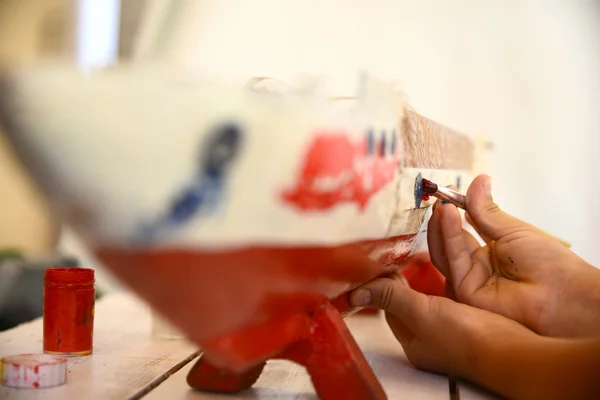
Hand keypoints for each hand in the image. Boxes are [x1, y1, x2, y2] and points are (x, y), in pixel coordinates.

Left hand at [349, 277, 599, 399]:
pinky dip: (447, 279)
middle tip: (401, 253)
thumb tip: (358, 293)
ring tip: (423, 253)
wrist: (516, 353)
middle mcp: (430, 337)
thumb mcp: (424, 314)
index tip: (384, 261)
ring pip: (430, 296)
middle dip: (404, 277)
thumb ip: (393, 299)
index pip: (390, 307)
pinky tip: (450, 266)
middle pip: (409, 300)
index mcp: (414, 341)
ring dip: (426, 275)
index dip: (385, 283)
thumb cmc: (470, 340)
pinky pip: (451, 295)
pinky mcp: (471, 321)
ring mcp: (451, 330)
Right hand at [428, 174, 599, 336]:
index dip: (458, 209)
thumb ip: (487, 211)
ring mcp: (471, 278)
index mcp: (495, 250)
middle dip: (444, 217)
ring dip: (442, 225)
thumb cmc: (547, 263)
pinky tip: (448, 215)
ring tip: (442, 204)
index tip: (449, 191)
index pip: (468, 227)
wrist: (560, 294)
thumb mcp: (513, 230)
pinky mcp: (464, 291)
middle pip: (452, 240)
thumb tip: (479, 182)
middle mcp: (480, 264)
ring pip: (446, 251)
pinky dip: (447, 236)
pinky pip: (452, 260)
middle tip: (440, 196)